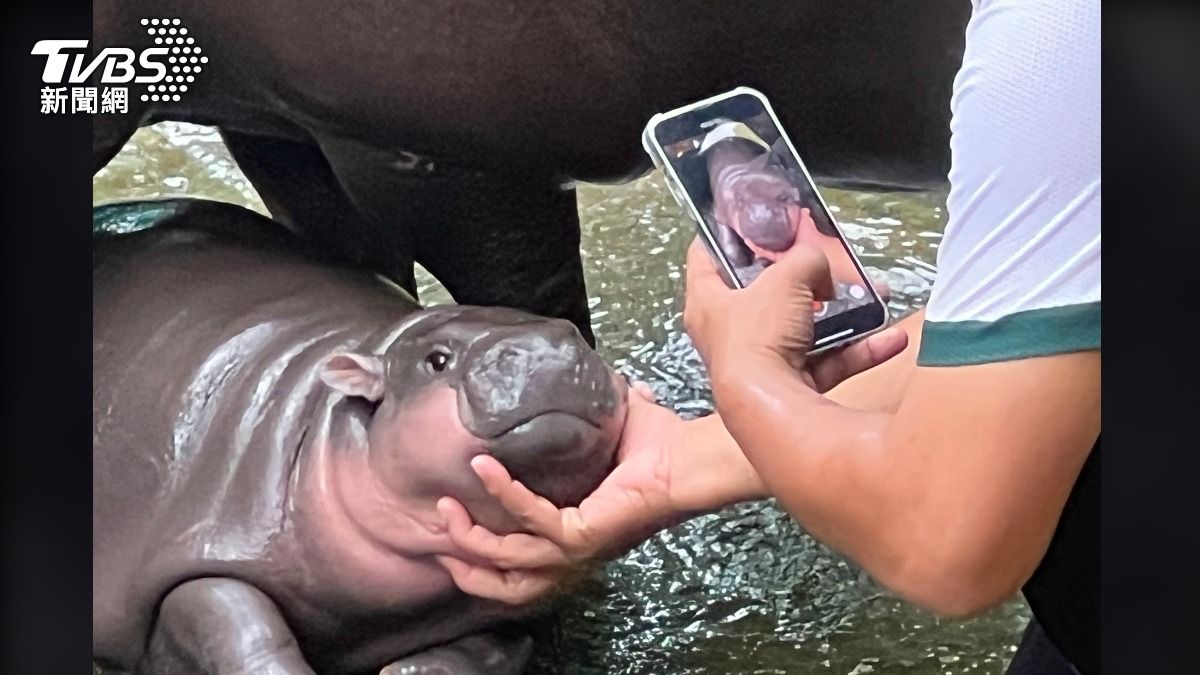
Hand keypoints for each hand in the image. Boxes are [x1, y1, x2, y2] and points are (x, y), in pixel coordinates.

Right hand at [435, 383, 689, 604]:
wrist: (690, 456)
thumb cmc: (662, 447)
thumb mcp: (609, 429)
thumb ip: (592, 412)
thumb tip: (590, 378)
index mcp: (575, 533)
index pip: (519, 563)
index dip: (480, 553)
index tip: (451, 519)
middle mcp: (574, 550)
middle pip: (505, 582)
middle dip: (465, 559)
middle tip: (441, 519)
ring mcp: (578, 547)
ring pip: (509, 561)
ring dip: (472, 537)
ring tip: (447, 508)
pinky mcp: (584, 534)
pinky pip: (533, 519)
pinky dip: (504, 493)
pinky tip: (485, 468)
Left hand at [683, 237, 906, 390]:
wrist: (773, 408)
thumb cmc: (757, 339)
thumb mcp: (787, 277)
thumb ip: (808, 260)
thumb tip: (821, 270)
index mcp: (708, 301)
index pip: (705, 255)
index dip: (725, 233)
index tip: (746, 220)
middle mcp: (729, 333)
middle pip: (765, 295)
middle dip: (804, 280)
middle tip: (826, 265)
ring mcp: (761, 362)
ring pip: (804, 329)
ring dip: (842, 315)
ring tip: (872, 297)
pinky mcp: (790, 387)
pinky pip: (829, 362)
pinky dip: (858, 350)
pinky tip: (888, 337)